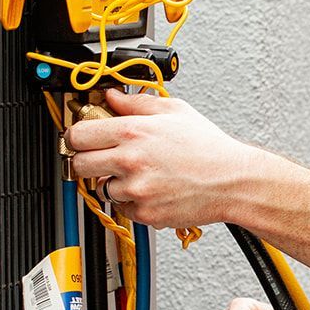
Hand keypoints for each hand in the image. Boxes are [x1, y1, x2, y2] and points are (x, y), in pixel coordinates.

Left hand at [64, 89, 254, 228]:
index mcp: (133, 132)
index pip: (78, 135)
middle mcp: (130, 161)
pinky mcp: (144, 212)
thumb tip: (113, 96)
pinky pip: (123, 207)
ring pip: (102, 188)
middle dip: (88, 160)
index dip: (77, 136)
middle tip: (104, 158)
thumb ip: (136, 102)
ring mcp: (136, 190)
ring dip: (114, 182)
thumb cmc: (209, 148)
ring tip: (141, 174)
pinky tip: (153, 188)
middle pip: (79, 164)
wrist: (232, 181)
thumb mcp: (175, 111)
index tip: (82, 138)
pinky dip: (133, 200)